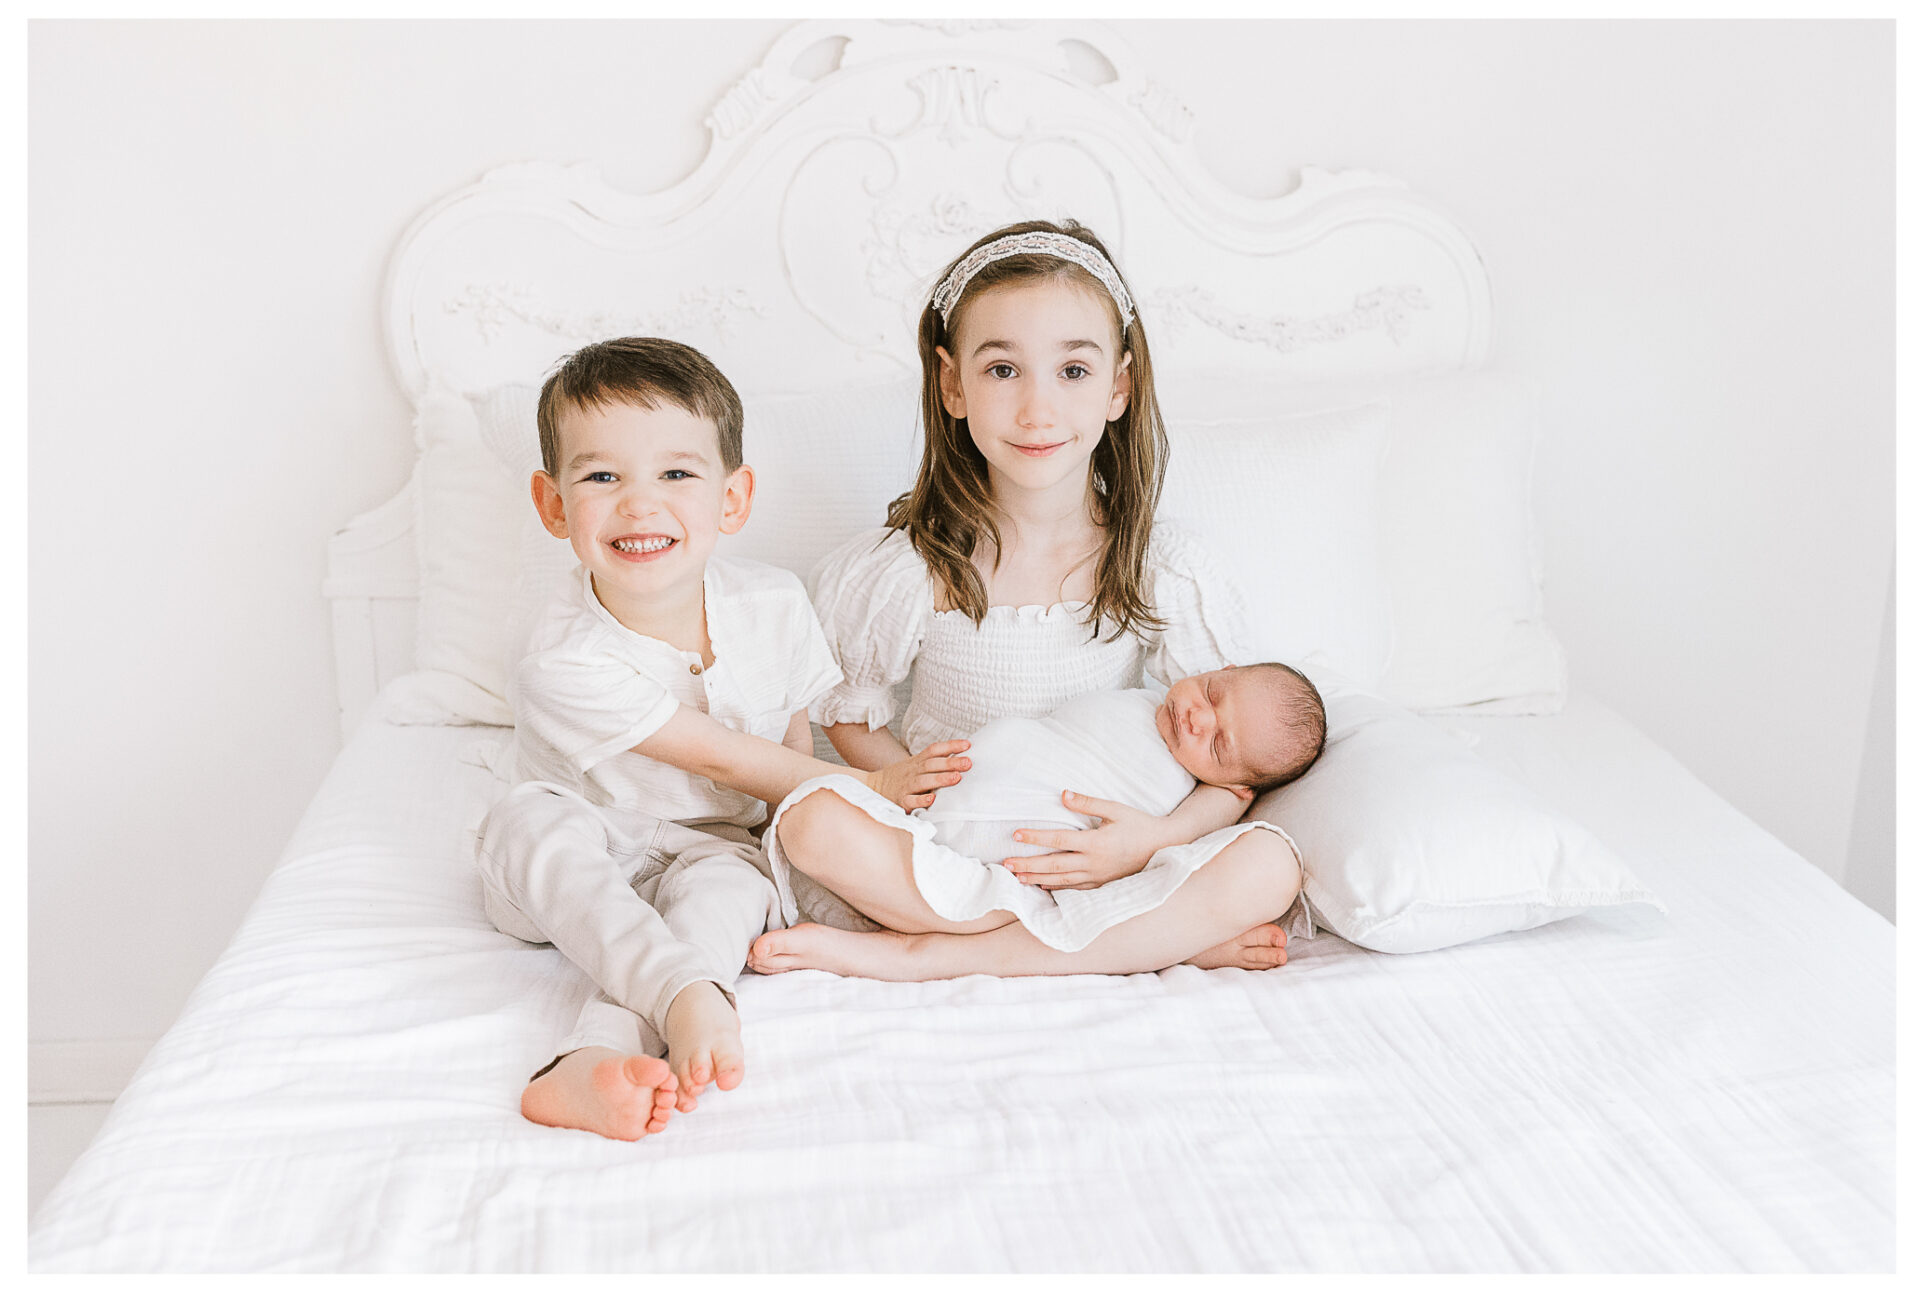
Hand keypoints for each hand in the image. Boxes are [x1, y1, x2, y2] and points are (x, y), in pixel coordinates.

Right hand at [862, 739, 970, 809]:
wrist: (872, 788)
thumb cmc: (900, 777)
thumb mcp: (915, 765)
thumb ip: (934, 762)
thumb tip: (961, 757)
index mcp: (917, 762)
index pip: (934, 750)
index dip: (950, 746)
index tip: (968, 745)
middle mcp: (912, 772)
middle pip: (931, 764)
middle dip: (950, 763)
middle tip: (968, 762)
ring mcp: (905, 786)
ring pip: (923, 781)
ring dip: (940, 778)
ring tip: (957, 778)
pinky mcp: (900, 801)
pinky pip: (911, 801)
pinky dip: (921, 800)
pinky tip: (932, 799)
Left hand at [1001, 791, 1174, 889]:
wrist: (1164, 847)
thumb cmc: (1139, 824)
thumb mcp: (1116, 809)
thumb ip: (1088, 803)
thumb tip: (1062, 794)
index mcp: (1096, 843)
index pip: (1058, 840)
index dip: (1035, 838)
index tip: (1015, 834)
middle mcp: (1094, 863)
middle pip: (1054, 865)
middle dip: (1028, 865)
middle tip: (1006, 864)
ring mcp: (1097, 877)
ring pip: (1061, 881)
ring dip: (1037, 879)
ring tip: (1017, 877)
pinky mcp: (1101, 884)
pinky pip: (1074, 889)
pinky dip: (1056, 888)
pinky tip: (1042, 886)